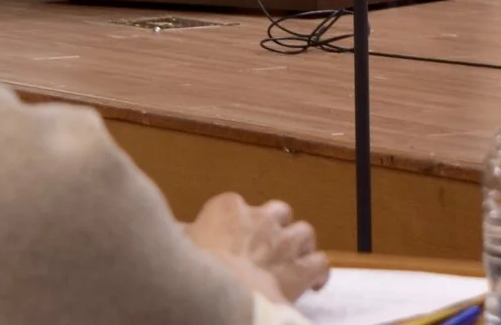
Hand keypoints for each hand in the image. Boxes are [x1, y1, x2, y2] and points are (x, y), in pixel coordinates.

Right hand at [186, 193, 330, 304]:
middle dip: (278, 227)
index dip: (241, 222)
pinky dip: (318, 273)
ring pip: (304, 232)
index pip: (238, 206)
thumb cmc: (194, 270)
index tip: (236, 236)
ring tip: (294, 259)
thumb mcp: (182, 245)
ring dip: (301, 245)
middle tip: (270, 245)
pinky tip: (313, 283)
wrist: (218, 295)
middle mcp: (260, 218)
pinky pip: (320, 263)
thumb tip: (180, 234)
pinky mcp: (300, 268)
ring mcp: (283, 241)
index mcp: (228, 208)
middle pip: (279, 212)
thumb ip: (186, 235)